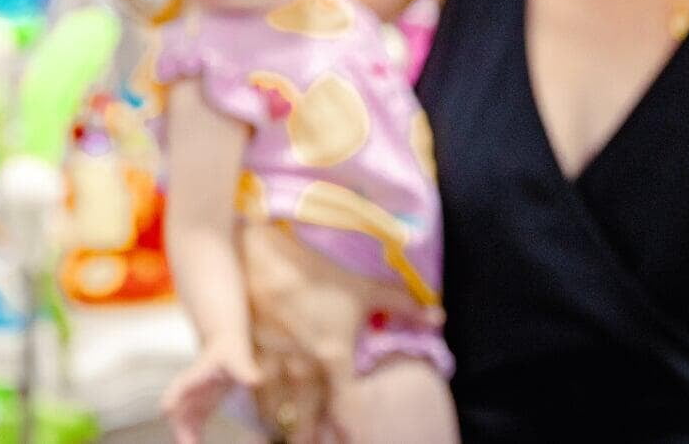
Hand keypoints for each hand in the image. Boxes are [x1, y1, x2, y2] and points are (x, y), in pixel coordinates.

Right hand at [162, 338, 261, 443]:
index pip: (180, 387)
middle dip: (181, 427)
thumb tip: (255, 381)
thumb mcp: (237, 357)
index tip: (168, 409)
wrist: (226, 343)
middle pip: (178, 410)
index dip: (173, 397)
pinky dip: (194, 436)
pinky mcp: (201, 406)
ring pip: (184, 421)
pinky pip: (194, 424)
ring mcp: (194, 399)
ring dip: (185, 434)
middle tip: (189, 443)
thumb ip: (244, 369)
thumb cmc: (230, 349)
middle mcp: (190, 389)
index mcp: (195, 374)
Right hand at [240, 221, 442, 439]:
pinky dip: (259, 405)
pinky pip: (254, 390)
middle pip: (307, 415)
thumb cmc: (319, 275)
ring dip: (285, 423)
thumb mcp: (365, 288)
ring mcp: (272, 365)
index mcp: (333, 358)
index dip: (351, 430)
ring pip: (277, 408)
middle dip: (311, 436)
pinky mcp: (248, 354)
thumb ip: (402, 305)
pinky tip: (262, 412)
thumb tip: (440, 316)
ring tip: (288, 436)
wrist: (266, 261)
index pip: (345, 405)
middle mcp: (303, 370)